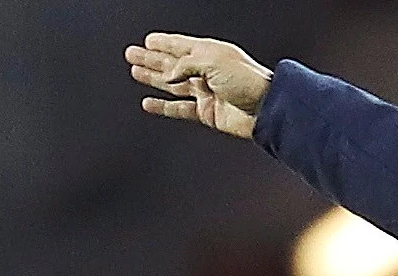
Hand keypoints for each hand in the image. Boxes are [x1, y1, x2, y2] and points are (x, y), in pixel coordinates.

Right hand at [127, 34, 269, 138]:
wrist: (264, 110)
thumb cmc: (247, 81)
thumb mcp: (213, 61)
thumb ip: (186, 65)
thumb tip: (168, 75)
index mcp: (209, 53)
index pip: (180, 45)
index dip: (163, 43)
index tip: (148, 40)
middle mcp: (206, 71)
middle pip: (172, 63)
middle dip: (151, 58)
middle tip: (132, 54)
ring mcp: (205, 92)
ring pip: (172, 84)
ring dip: (153, 78)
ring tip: (136, 72)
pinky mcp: (205, 112)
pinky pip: (178, 108)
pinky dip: (162, 106)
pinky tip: (149, 102)